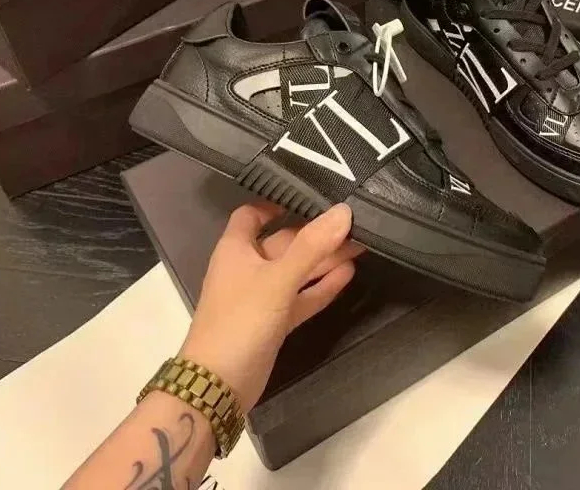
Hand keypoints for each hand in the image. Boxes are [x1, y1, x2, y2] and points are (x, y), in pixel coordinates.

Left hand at [178, 201, 362, 411]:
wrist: (219, 385)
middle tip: (355, 222)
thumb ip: (313, 246)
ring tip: (361, 245)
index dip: (277, 203)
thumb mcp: (278, 278)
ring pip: (297, 270)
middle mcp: (248, 267)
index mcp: (236, 248)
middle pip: (285, 242)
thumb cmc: (241, 320)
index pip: (253, 214)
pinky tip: (349, 274)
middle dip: (317, 234)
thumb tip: (344, 211)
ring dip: (324, 260)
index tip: (310, 195)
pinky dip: (321, 286)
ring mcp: (262, 296)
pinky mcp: (274, 321)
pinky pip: (301, 296)